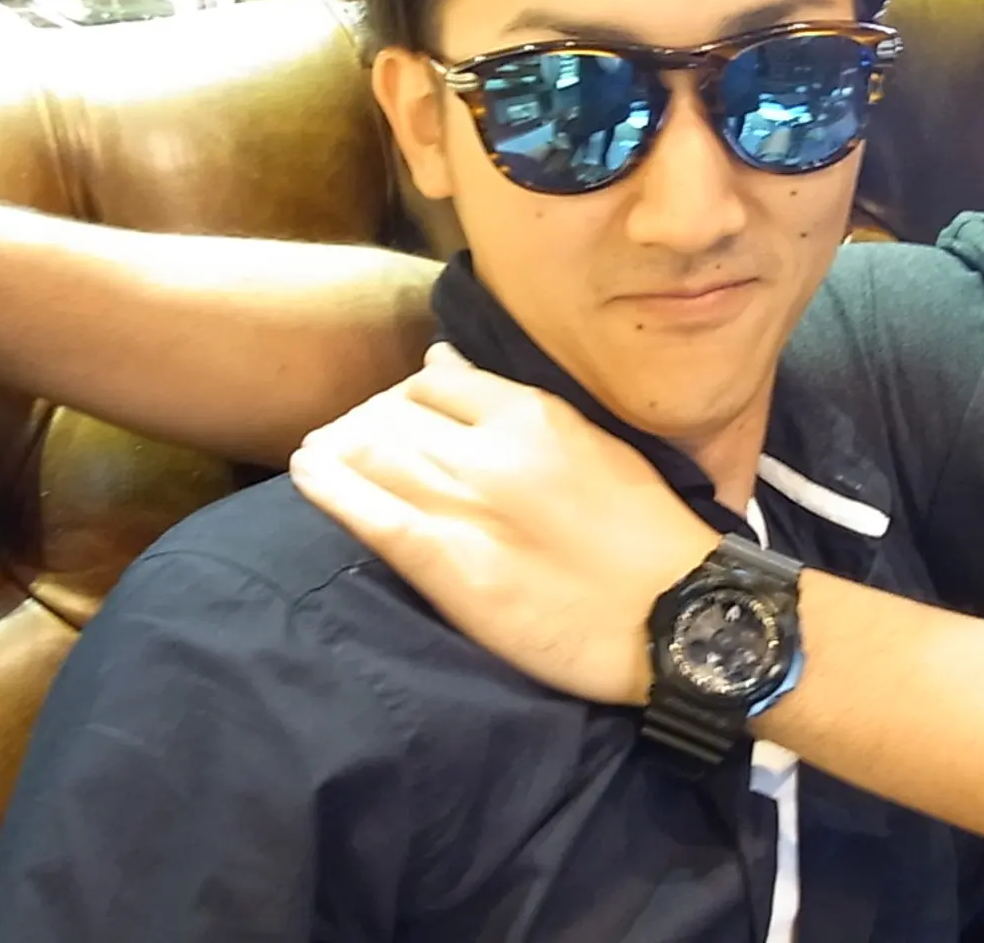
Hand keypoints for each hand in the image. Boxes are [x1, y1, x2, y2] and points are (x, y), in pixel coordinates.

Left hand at [287, 344, 717, 704]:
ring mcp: (465, 505)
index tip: (399, 411)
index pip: (436, 379)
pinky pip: (368, 513)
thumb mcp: (595, 445)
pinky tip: (308, 473)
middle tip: (355, 440)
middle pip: (394, 414)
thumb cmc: (649, 534)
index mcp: (533, 414)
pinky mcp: (446, 564)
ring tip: (323, 454)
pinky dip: (328, 486)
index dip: (407, 393)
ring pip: (371, 454)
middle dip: (366, 421)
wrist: (675, 616)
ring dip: (338, 448)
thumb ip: (521, 406)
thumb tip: (446, 366)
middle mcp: (491, 449)